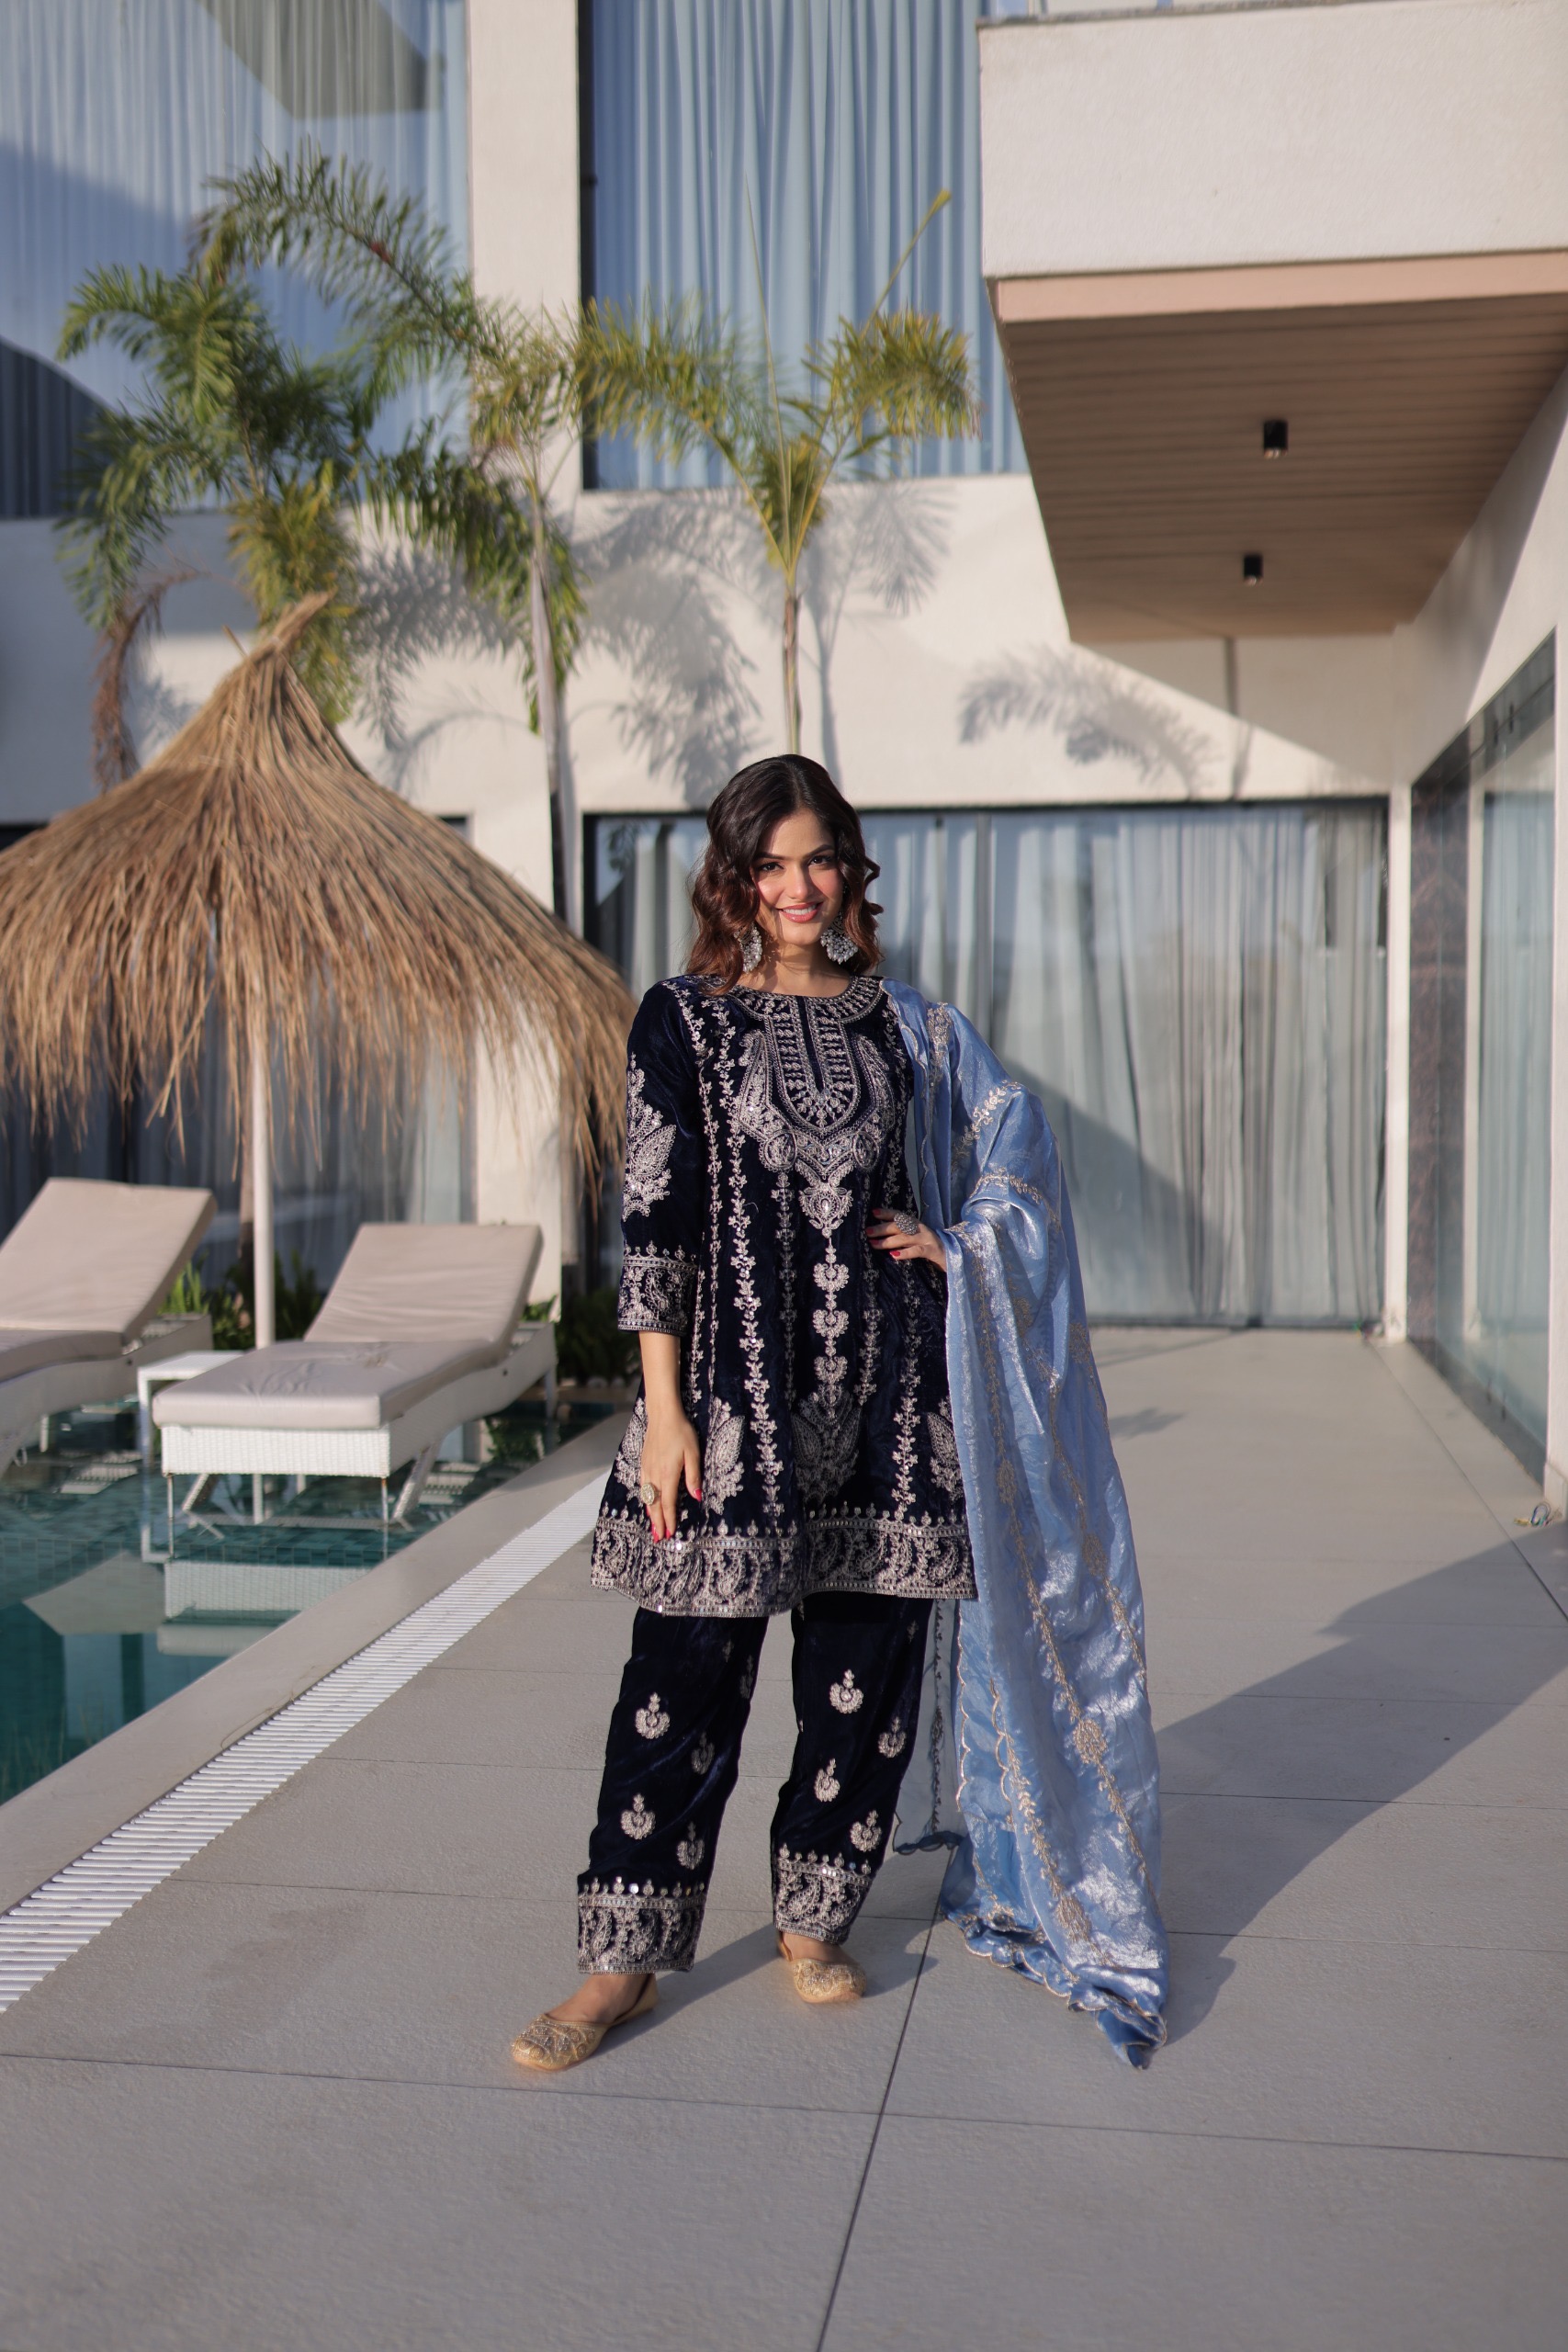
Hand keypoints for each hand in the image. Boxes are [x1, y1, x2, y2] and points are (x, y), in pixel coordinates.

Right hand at [639, 1401, 701, 1540]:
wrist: (662, 1415)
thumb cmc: (681, 1432)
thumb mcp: (694, 1453)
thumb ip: (693, 1476)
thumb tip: (696, 1497)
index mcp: (668, 1473)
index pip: (668, 1502)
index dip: (670, 1519)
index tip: (671, 1533)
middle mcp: (655, 1474)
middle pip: (655, 1504)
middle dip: (658, 1522)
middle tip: (659, 1538)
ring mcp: (647, 1469)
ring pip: (647, 1497)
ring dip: (650, 1514)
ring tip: (653, 1527)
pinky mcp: (643, 1463)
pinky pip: (643, 1487)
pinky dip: (645, 1500)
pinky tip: (647, 1504)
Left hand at [867, 1208, 945, 1268]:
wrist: (952, 1256)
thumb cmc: (929, 1247)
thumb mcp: (915, 1238)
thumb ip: (902, 1235)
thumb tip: (880, 1235)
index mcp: (916, 1224)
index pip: (900, 1215)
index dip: (887, 1213)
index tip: (873, 1212)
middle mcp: (920, 1229)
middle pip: (899, 1226)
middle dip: (882, 1228)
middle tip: (867, 1232)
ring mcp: (926, 1239)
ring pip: (905, 1238)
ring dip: (888, 1241)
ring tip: (874, 1244)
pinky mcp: (931, 1251)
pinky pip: (917, 1251)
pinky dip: (905, 1253)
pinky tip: (894, 1255)